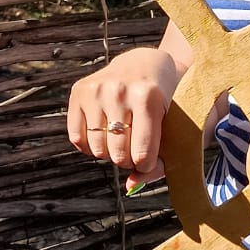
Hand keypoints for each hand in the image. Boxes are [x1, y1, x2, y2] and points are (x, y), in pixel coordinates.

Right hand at [66, 47, 180, 189]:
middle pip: (118, 155)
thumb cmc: (165, 100)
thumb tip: (130, 187)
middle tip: (135, 148)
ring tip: (122, 140)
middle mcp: (119, 91)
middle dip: (128, 160)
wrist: (145, 62)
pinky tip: (104, 134)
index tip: (149, 159)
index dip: (146, 165)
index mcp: (148, 97)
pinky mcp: (79, 90)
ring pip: (97, 149)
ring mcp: (96, 90)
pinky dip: (90, 146)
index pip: (142, 155)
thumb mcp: (172, 126)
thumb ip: (159, 162)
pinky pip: (77, 138)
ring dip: (110, 153)